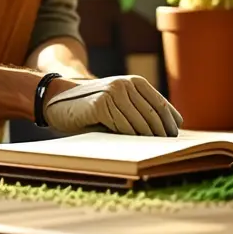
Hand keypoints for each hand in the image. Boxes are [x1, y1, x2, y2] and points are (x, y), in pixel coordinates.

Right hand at [42, 75, 182, 136]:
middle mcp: (125, 84)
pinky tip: (132, 147)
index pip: (160, 104)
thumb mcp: (119, 104)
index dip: (169, 123)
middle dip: (160, 134)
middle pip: (152, 114)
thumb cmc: (92, 108)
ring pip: (138, 122)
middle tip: (166, 149)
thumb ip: (139, 110)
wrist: (58, 101)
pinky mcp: (101, 104)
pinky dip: (128, 138)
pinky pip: (121, 126)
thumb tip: (170, 129)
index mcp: (134, 82)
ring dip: (146, 139)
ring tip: (152, 151)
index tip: (174, 138)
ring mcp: (113, 92)